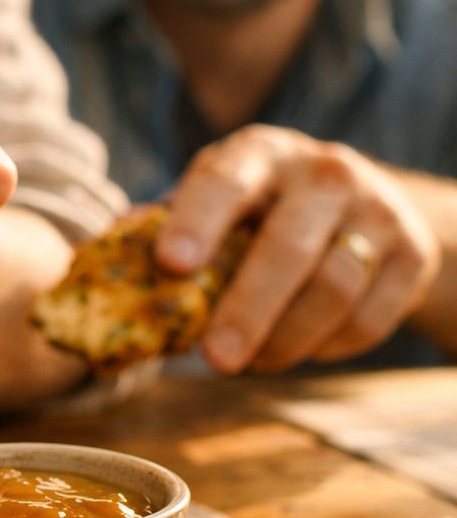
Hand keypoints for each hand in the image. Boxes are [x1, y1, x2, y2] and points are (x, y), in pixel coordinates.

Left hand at [156, 125, 439, 372]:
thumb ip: (161, 226)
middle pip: (287, 248)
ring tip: (249, 363)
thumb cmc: (256, 208)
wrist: (362, 202)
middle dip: (248, 310)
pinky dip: (328, 346)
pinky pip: (370, 317)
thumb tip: (103, 262)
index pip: (223, 181)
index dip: (196, 221)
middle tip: (214, 360)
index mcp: (258, 154)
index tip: (170, 264)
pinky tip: (298, 350)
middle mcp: (324, 173)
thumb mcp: (212, 201)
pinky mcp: (412, 254)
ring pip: (333, 289)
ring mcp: (376, 211)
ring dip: (286, 339)